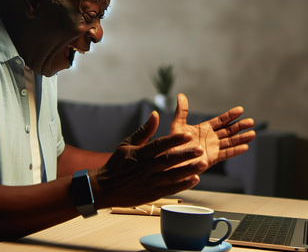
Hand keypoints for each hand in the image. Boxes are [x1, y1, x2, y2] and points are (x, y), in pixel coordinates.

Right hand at [89, 111, 207, 207]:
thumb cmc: (116, 164)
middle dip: (186, 155)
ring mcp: (149, 182)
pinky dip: (183, 185)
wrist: (104, 188)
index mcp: (139, 154)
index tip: (187, 135)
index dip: (174, 140)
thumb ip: (144, 131)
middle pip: (168, 161)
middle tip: (201, 150)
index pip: (159, 145)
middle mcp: (145, 168)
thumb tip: (155, 114)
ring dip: (188, 170)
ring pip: (172, 176)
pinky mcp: (152, 194)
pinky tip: (195, 179)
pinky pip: (170, 189)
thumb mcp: (126, 144)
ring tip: (203, 164)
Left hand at [170, 93, 255, 167]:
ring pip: (230, 142)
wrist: (170, 160)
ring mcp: (213, 148)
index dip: (231, 115)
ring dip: (241, 138)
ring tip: (253, 134)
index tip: (241, 110)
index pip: (221, 121)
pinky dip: (235, 150)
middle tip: (251, 121)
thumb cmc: (172, 144)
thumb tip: (181, 95)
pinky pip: (226, 153)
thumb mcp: (177, 125)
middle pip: (229, 131)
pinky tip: (245, 146)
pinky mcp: (212, 158)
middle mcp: (211, 138)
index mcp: (205, 129)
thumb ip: (182, 111)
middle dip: (240, 126)